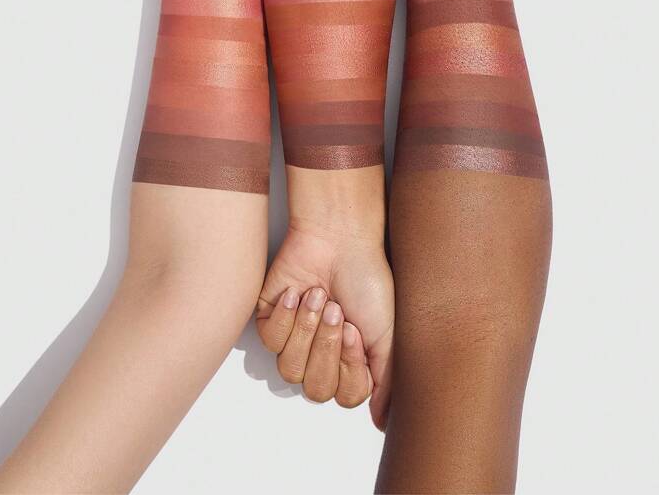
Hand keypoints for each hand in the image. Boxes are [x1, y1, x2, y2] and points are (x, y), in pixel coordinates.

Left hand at [256, 215, 393, 428]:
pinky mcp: (271, 318)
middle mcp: (321, 352)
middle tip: (338, 311)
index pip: (344, 395)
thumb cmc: (366, 277)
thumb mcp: (387, 332)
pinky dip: (288, 315)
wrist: (339, 238)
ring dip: (308, 329)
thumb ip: (385, 380)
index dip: (348, 369)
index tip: (355, 330)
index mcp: (350, 360)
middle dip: (327, 347)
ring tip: (321, 296)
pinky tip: (300, 291)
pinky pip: (271, 339)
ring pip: (290, 368)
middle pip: (314, 388)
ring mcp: (295, 336)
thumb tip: (380, 422)